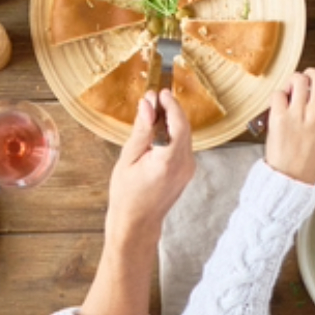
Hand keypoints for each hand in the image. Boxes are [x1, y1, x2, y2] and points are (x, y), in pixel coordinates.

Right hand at [105, 91, 194, 246]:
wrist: (137, 222)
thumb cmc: (127, 194)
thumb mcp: (128, 159)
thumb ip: (141, 130)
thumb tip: (147, 104)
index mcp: (168, 161)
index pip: (178, 124)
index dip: (171, 105)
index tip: (161, 92)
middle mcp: (184, 165)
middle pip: (184, 128)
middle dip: (171, 110)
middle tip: (154, 97)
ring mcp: (188, 169)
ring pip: (185, 135)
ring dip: (172, 121)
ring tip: (153, 111)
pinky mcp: (187, 171)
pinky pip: (183, 145)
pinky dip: (172, 133)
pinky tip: (157, 130)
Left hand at [263, 70, 314, 183]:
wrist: (291, 180)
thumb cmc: (307, 161)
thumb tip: (313, 93)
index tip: (311, 85)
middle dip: (307, 74)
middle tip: (300, 81)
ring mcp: (299, 114)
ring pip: (297, 79)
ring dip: (291, 83)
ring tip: (288, 93)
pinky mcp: (280, 117)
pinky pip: (278, 93)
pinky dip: (277, 96)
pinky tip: (279, 106)